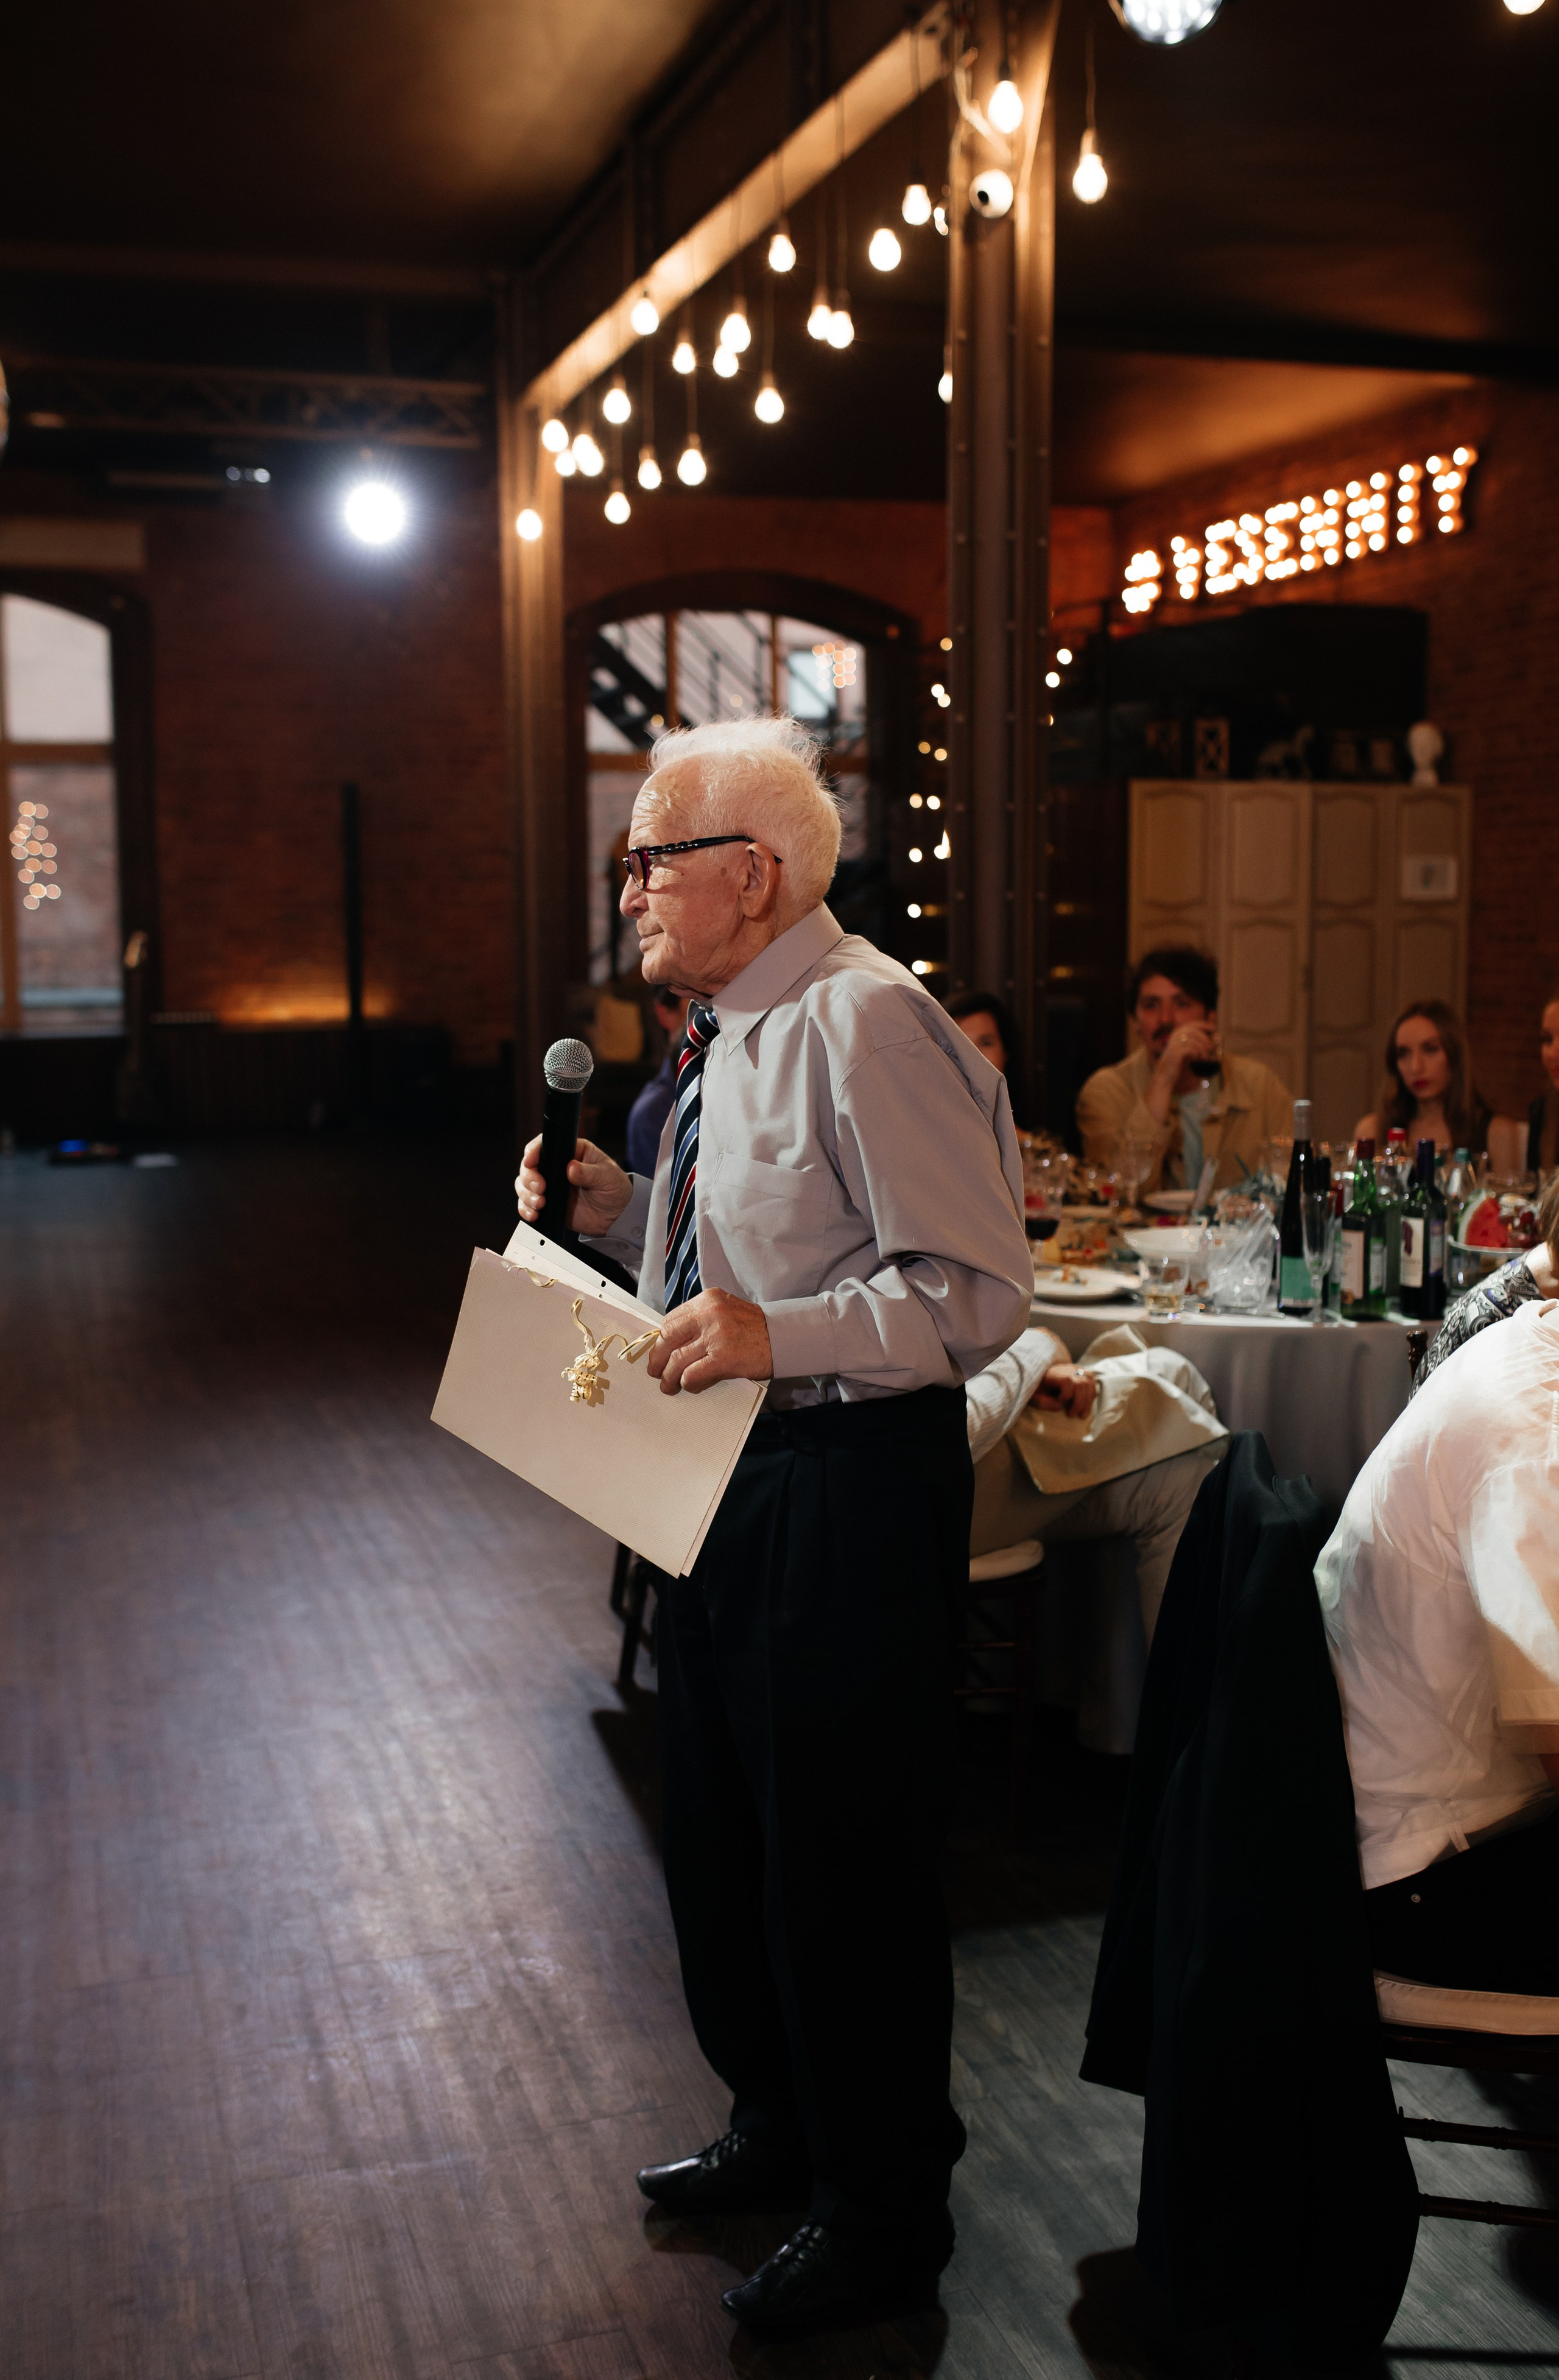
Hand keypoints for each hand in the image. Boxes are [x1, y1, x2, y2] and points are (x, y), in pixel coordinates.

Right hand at [515, 1136, 632, 1235]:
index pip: (546, 1145)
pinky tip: (534, 1214)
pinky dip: (525, 1208)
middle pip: (529, 1165)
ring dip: (526, 1194)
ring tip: (540, 1204)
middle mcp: (556, 1166)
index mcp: (571, 1151)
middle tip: (540, 1188)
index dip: (533, 1151)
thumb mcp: (607, 1177)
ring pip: (524, 1184)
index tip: (530, 1162)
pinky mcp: (548, 1203)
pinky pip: (527, 1204)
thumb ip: (589, 1173)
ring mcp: (550, 1185)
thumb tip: (571, 1168)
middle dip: (528, 1177)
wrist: (617, 1216)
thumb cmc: (615, 1188)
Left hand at [646, 1287, 773, 1395]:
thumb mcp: (725, 1312)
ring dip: (669, 1377)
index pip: (671, 1320)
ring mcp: (715, 1337)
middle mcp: (708, 1314)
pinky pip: (692, 1374)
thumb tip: (674, 1343)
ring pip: (676, 1360)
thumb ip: (701, 1321)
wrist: (784, 1338)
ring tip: (668, 1386)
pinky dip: (687, 1383)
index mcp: (707, 1300)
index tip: (660, 1351)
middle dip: (658, 1359)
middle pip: (668, 1338)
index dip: (661, 1340)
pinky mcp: (723, 1359)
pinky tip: (689, 1386)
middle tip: (656, 1371)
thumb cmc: (755, 1328)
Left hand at [1030, 1362, 1097, 1419]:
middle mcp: (1066, 1368)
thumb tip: (1062, 1405)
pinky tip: (1086, 1405)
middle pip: (1081, 1383)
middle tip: (1072, 1415)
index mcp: (1053, 1373)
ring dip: (1088, 1401)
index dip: (1066, 1394)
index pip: (1067, 1381)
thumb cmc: (1036, 1389)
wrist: (1039, 1378)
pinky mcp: (1082, 1371)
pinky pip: (1092, 1382)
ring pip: (1089, 1383)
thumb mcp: (1034, 1397)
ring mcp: (1075, 1368)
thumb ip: (1044, 1403)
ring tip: (1082, 1414)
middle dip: (1080, 1402)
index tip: (1060, 1401)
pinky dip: (1091, 1395)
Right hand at [1144, 1021, 1218, 1122]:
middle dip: (1205, 1038)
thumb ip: (1194, 1045)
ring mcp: (1174, 1044)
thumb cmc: (1176, 1065)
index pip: (1192, 1024)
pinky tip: (1198, 1059)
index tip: (1213, 1028)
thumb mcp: (1185, 1053)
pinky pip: (1191, 1049)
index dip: (1204, 1025)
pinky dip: (1197, 1053)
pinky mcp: (1176, 1053)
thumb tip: (1211, 1042)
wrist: (1164, 1077)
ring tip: (1204, 1057)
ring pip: (1194, 1040)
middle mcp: (1174, 1037)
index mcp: (1176, 1035)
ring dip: (1202, 1048)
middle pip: (1194, 1031)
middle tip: (1210, 1047)